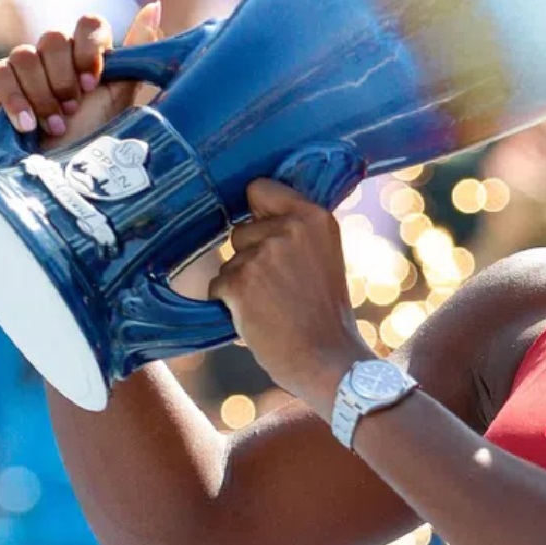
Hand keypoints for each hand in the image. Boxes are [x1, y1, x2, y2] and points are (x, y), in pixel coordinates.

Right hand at [0, 2, 162, 149]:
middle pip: (55, 38)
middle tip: (72, 109)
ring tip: (55, 125)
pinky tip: (27, 125)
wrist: (54, 178)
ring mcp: (21, 67)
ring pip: (26, 54)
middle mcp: (54, 57)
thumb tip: (153, 5)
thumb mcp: (121, 95)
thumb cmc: (92, 139)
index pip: (89, 23)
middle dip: (65, 78)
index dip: (90, 48)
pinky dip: (17, 100)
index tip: (93, 82)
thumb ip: (137, 52)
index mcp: (87, 56)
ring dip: (44, 94)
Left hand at [210, 179, 372, 415]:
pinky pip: (218, 285)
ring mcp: (263, 254)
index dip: (257, 212)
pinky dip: (230, 304)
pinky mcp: (240, 282)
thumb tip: (255, 216)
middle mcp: (290, 228)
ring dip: (241, 283)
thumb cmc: (325, 312)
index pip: (261, 188)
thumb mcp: (324, 255)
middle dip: (250, 256)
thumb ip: (296, 232)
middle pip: (241, 230)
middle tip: (280, 285)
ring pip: (230, 261)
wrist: (328, 357)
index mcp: (315, 216)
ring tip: (272, 303)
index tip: (263, 230)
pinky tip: (258, 316)